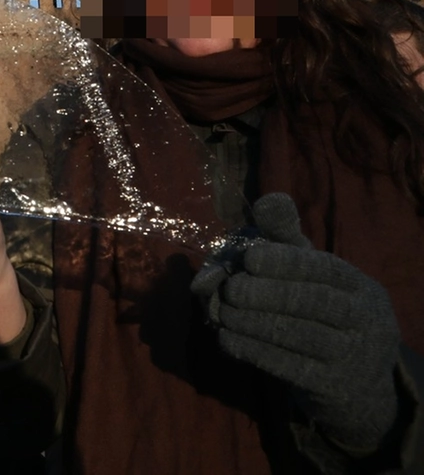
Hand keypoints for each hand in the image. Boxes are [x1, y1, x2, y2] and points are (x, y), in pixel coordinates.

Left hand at [192, 193, 400, 451]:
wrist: (358, 385)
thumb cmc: (323, 314)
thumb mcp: (312, 276)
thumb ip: (286, 240)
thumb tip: (266, 199)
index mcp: (360, 286)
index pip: (326, 269)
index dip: (286, 262)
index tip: (249, 258)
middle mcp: (366, 319)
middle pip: (315, 303)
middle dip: (267, 294)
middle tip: (230, 289)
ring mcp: (354, 357)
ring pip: (300, 336)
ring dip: (253, 322)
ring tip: (221, 312)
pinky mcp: (333, 387)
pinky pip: (289, 368)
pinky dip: (253, 351)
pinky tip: (226, 340)